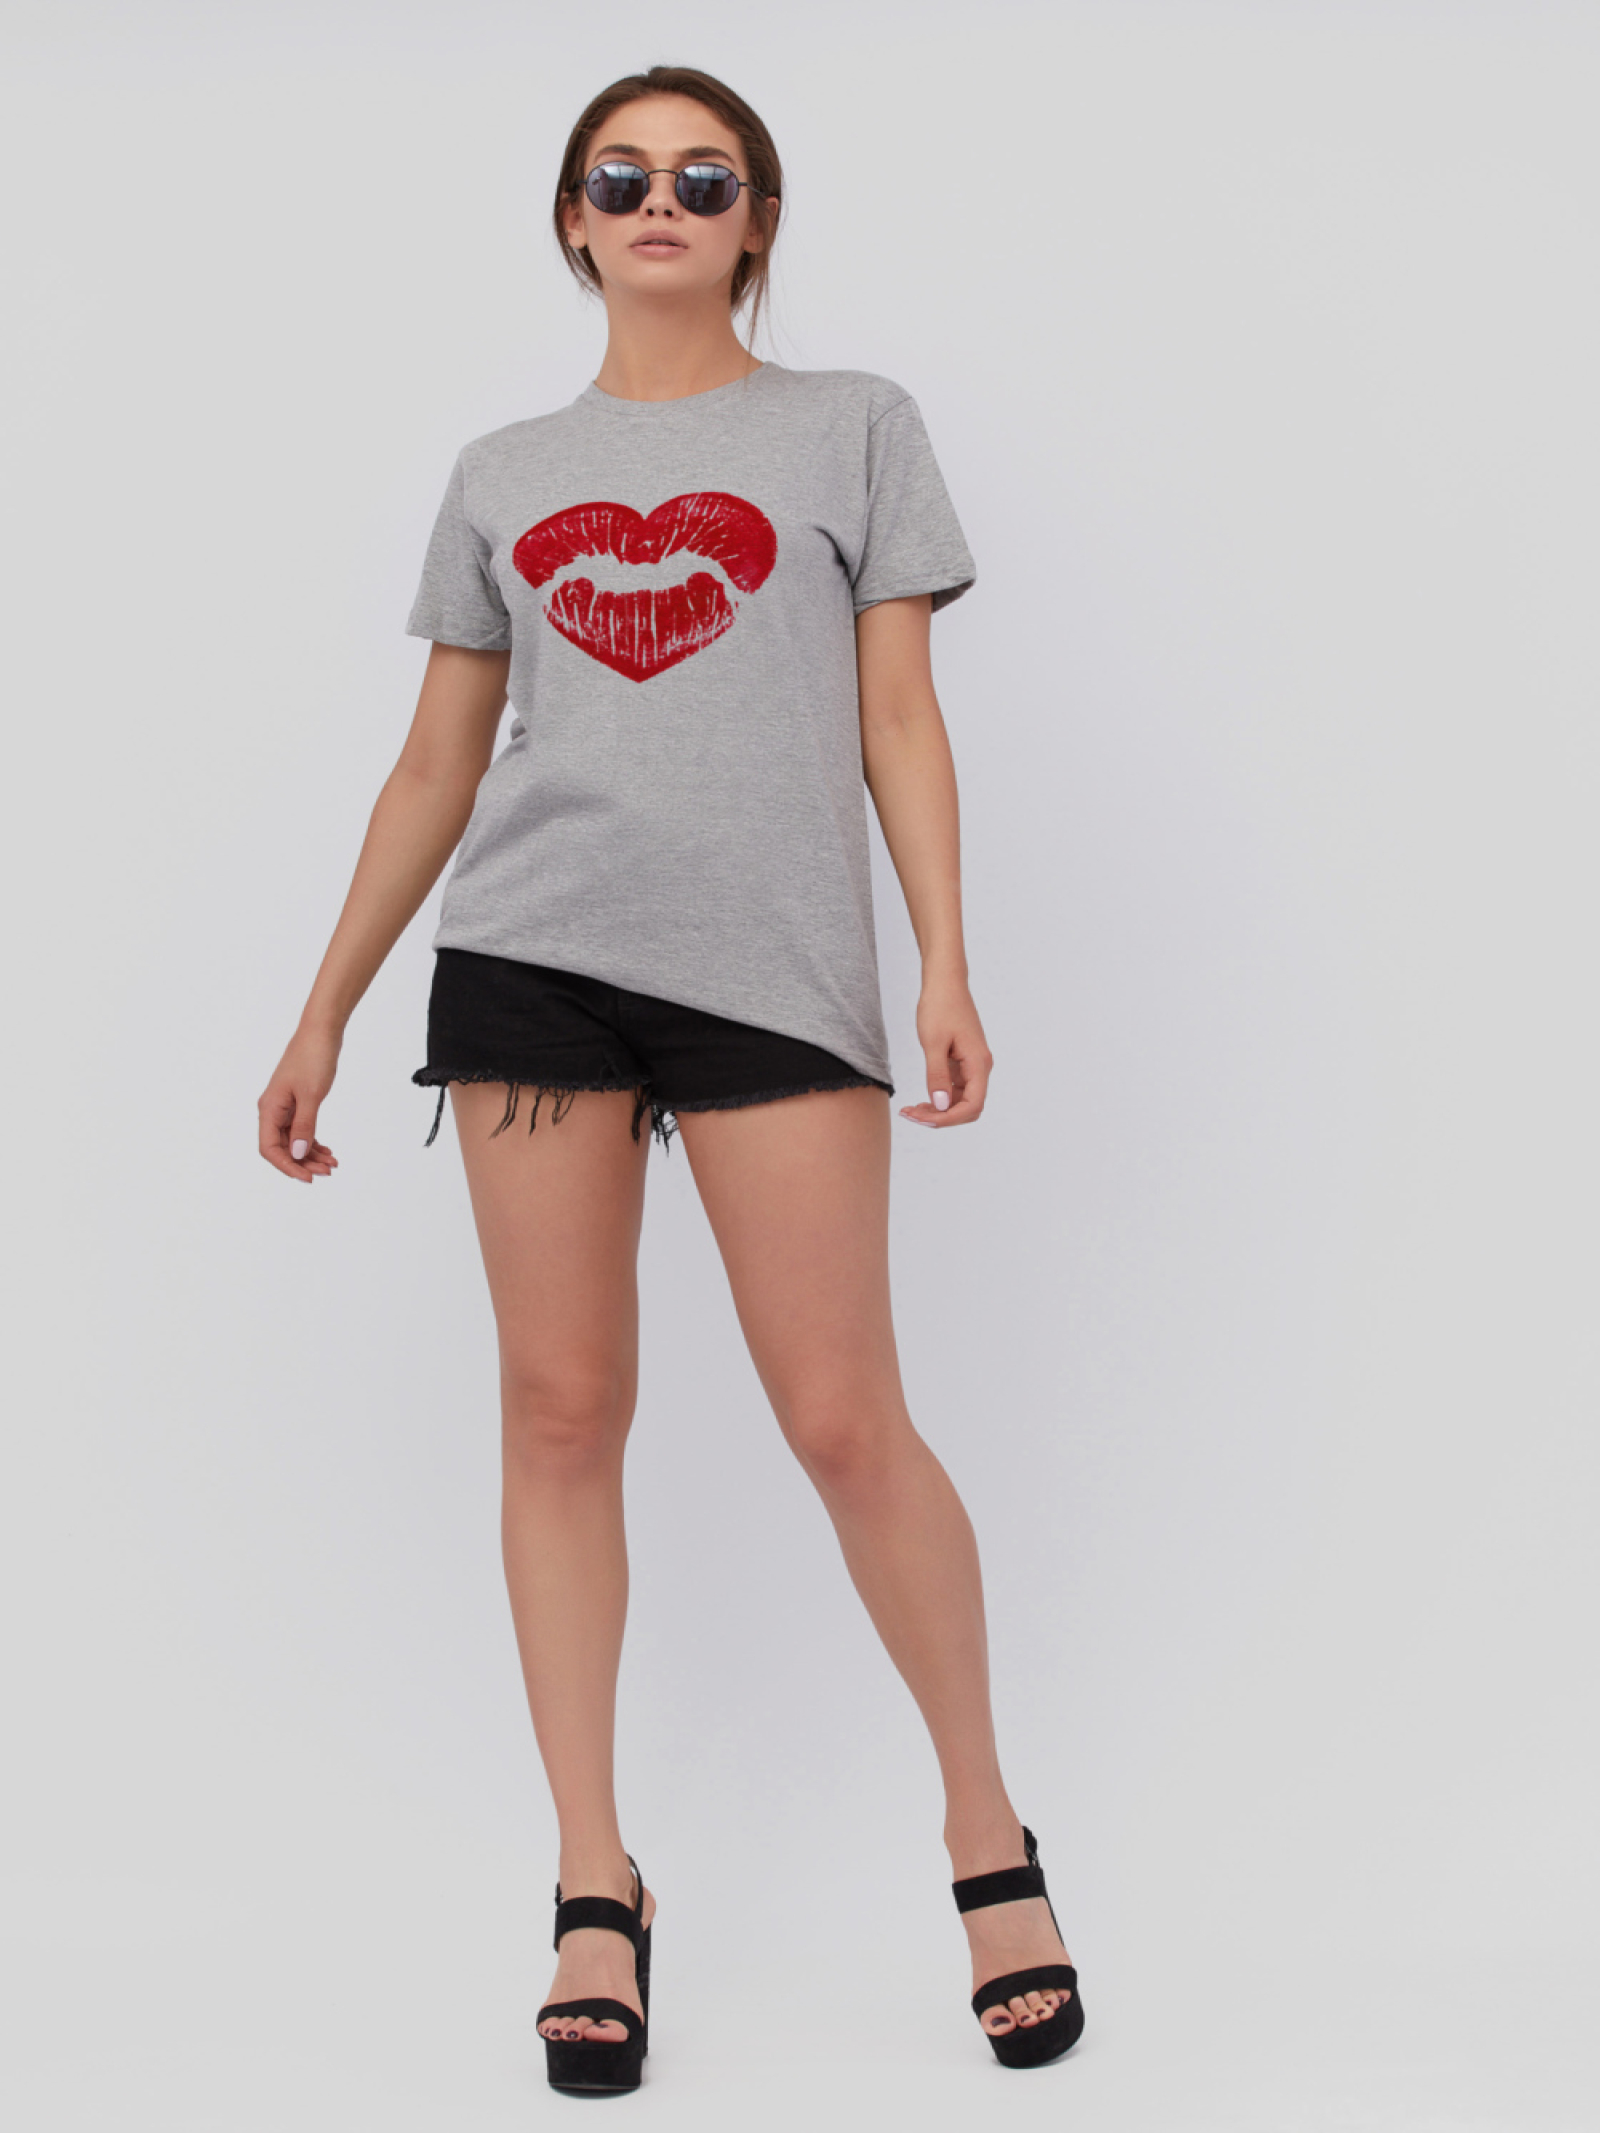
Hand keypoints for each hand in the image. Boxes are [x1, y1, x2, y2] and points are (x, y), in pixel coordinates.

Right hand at [258, 1023, 342, 1181]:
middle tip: (327, 1172)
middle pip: (281, 1148)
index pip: (269, 1149)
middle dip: (303, 1163)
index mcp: (269, 1108)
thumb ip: (304, 1127)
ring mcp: (285, 1106)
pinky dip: (313, 1141)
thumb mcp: (311, 1096)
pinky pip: (301, 1129)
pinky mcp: (297, 1102)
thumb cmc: (313, 1058)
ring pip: (293, 1140)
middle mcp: (273, 1109)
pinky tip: (327, 1151)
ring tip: (331, 1164)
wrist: (322, 1032)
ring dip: (310, 1155)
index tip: (308, 1177)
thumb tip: (297, 1155)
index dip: (287, 1166)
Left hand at [899, 976, 991, 1127]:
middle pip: (968, 1107)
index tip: (921, 1117)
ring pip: (960, 1100)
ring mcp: (972, 1065)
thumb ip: (937, 1076)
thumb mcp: (933, 1043)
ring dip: (938, 1110)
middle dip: (941, 1117)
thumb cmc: (940, 1006)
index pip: (972, 1106)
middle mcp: (980, 1067)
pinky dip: (938, 1097)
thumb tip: (940, 1106)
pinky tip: (920, 1099)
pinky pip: (954, 1088)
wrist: (944, 982)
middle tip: (911, 1114)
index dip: (948, 1119)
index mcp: (978, 1064)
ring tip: (911, 1110)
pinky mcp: (963, 1061)